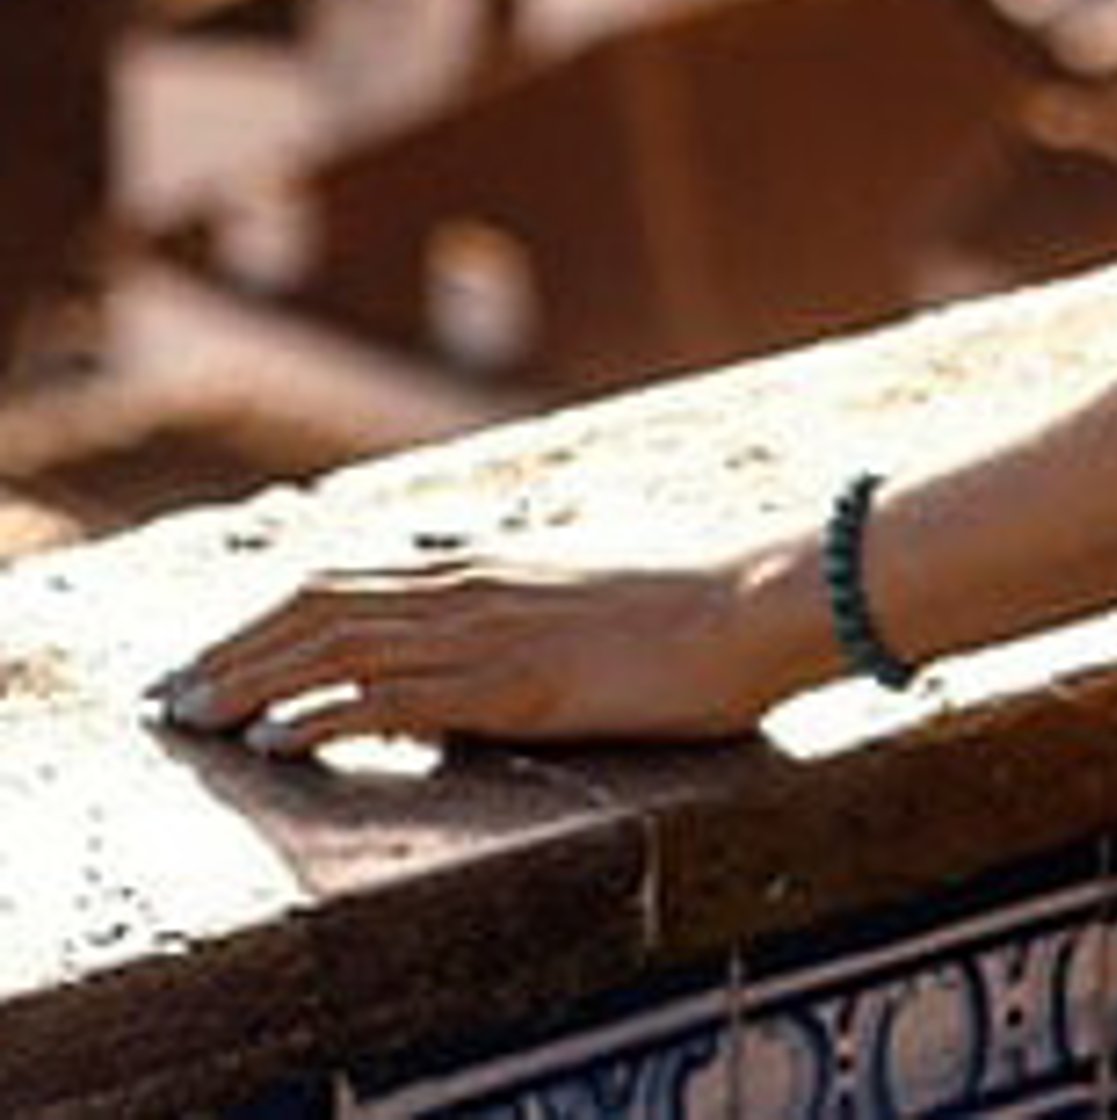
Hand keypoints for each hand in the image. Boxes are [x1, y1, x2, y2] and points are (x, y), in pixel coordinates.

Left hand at [148, 546, 822, 755]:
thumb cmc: (697, 593)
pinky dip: (320, 717)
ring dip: (253, 684)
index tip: (216, 650)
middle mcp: (475, 585)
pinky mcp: (512, 685)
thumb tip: (490, 590)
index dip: (269, 613)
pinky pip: (394, 700)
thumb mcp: (596, 574)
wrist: (761, 597)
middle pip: (321, 606)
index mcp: (492, 560)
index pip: (349, 576)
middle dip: (235, 649)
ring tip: (193, 719)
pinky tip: (273, 742)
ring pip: (339, 649)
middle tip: (169, 696)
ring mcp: (491, 633)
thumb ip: (531, 584)